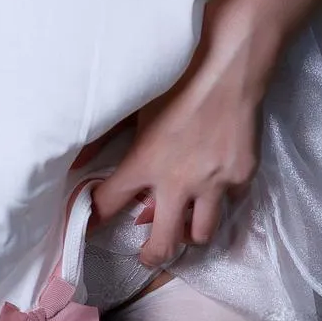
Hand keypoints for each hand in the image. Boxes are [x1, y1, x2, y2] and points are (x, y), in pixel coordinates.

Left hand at [87, 0, 271, 267]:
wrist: (231, 64)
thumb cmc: (179, 76)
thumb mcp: (137, 104)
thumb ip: (107, 135)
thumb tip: (78, 159)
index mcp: (144, 163)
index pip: (108, 205)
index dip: (95, 220)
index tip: (90, 228)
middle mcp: (177, 183)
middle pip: (162, 245)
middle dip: (150, 256)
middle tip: (147, 255)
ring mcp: (213, 184)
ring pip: (201, 235)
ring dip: (190, 233)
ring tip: (185, 224)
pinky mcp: (242, 176)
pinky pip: (230, 202)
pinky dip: (222, 199)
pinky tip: (218, 183)